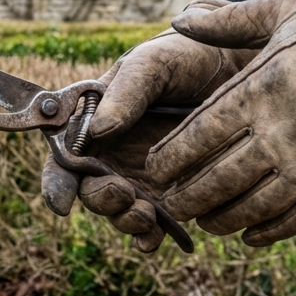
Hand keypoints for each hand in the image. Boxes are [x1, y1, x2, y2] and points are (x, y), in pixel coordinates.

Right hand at [41, 0, 257, 251]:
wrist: (239, 64)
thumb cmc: (186, 56)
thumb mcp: (153, 64)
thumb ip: (125, 92)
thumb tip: (99, 130)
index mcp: (93, 123)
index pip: (64, 158)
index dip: (56, 184)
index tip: (62, 203)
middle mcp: (112, 154)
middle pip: (90, 191)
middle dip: (101, 200)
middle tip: (122, 193)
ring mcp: (141, 175)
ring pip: (120, 211)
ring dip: (126, 220)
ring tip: (145, 215)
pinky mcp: (173, 191)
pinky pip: (156, 223)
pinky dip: (151, 235)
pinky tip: (156, 239)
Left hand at [146, 0, 295, 246]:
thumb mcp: (283, 9)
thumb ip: (227, 22)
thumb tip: (177, 19)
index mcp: (259, 89)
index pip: (197, 137)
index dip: (170, 159)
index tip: (154, 170)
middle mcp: (281, 131)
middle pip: (217, 180)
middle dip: (188, 198)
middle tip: (171, 205)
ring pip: (253, 206)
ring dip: (223, 220)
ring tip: (206, 223)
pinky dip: (270, 231)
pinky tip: (251, 237)